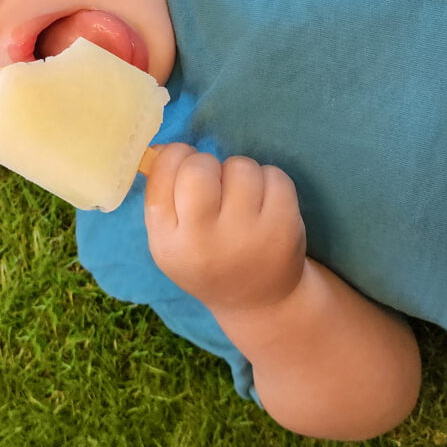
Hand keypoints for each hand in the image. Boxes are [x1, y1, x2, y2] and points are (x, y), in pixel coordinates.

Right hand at [143, 143, 305, 312]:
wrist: (256, 300)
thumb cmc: (206, 256)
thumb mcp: (170, 239)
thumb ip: (162, 193)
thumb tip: (164, 146)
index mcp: (167, 241)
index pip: (163, 172)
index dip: (175, 158)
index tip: (184, 170)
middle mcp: (203, 242)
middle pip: (199, 167)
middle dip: (206, 164)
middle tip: (213, 185)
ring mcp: (246, 236)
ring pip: (239, 166)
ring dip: (239, 172)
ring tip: (240, 198)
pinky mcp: (284, 228)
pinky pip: (274, 175)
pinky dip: (269, 180)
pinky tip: (263, 204)